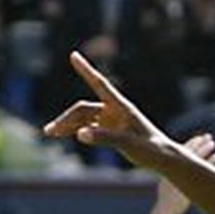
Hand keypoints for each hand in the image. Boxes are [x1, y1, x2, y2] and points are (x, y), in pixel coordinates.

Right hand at [43, 51, 175, 169]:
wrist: (164, 159)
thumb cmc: (151, 150)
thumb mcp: (128, 145)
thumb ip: (105, 138)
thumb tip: (80, 134)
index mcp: (121, 107)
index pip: (100, 84)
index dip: (86, 70)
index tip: (73, 55)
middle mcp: (114, 110)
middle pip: (84, 109)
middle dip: (67, 119)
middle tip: (51, 131)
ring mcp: (111, 119)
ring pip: (83, 118)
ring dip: (68, 124)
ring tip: (50, 133)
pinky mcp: (110, 129)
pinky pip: (88, 126)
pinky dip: (76, 130)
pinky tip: (64, 135)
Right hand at [156, 132, 214, 213]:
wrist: (167, 208)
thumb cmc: (168, 197)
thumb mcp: (168, 181)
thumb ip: (173, 171)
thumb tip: (177, 165)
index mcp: (171, 164)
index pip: (183, 149)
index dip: (192, 143)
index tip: (200, 137)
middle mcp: (177, 166)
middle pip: (191, 150)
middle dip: (200, 143)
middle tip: (209, 136)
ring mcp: (184, 173)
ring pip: (198, 157)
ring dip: (206, 149)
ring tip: (214, 144)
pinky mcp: (192, 180)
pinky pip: (204, 168)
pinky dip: (212, 161)